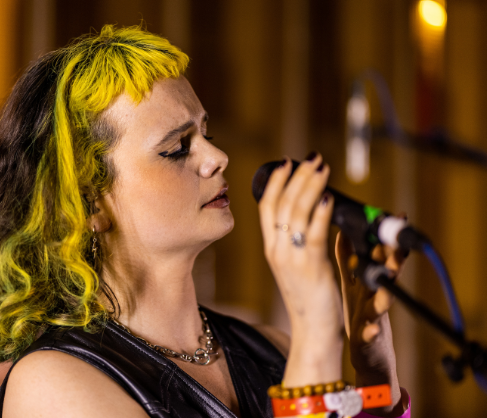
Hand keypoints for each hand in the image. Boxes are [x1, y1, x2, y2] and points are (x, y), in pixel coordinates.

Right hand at [258, 154, 342, 385]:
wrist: (313, 331)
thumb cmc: (309, 297)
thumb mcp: (296, 265)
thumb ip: (300, 239)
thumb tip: (313, 210)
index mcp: (272, 248)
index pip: (267, 207)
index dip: (275, 182)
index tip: (286, 162)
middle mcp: (277, 250)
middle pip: (282, 204)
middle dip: (297, 177)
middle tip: (311, 158)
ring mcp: (292, 258)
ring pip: (297, 213)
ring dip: (310, 186)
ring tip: (322, 167)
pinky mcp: (311, 266)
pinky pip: (315, 233)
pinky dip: (321, 212)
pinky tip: (329, 197)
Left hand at [336, 231, 407, 416]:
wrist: (366, 353)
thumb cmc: (359, 314)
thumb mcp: (352, 283)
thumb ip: (347, 258)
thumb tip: (342, 229)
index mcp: (369, 282)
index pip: (380, 256)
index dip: (387, 237)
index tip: (397, 216)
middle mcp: (375, 297)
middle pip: (387, 275)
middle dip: (394, 261)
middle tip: (397, 247)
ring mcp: (374, 318)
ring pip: (383, 302)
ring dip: (387, 292)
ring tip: (390, 280)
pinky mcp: (367, 338)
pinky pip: (370, 335)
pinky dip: (372, 332)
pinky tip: (371, 329)